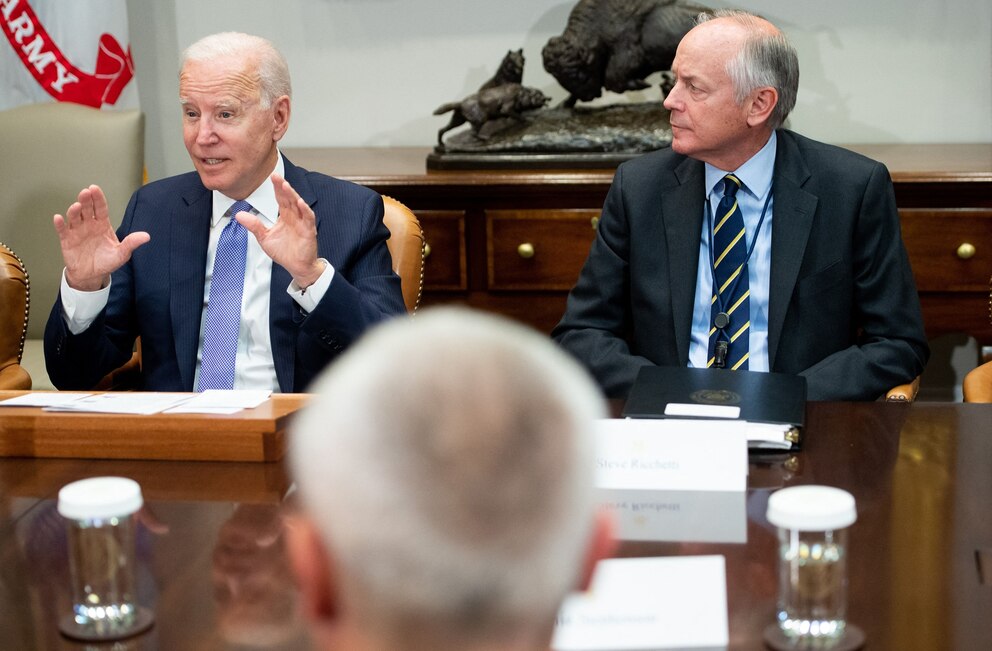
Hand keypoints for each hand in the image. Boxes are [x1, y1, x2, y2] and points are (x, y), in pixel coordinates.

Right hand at [53, 185, 149, 291]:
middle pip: (87, 209)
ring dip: (74, 211)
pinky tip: (58, 218)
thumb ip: (131, 243)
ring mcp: (77, 231)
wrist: (92, 275)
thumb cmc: (107, 262)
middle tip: (86, 192)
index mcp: (103, 224)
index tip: (94, 188)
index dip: (98, 198)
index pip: (100, 208)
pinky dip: (59, 224)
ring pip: (74, 217)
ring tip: (76, 206)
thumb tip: (147, 236)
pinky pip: (63, 230)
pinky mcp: (67, 240)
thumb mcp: (122, 253)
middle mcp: (89, 224)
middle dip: (86, 200)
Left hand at [236, 173, 324, 288]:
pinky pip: (308, 218)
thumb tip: (239, 214)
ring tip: (285, 186)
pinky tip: (300, 202)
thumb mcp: (264, 237)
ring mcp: (302, 223)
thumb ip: (254, 225)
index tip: (272, 177)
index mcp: (285, 217)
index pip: (281, 199)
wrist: (297, 267)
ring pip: (299, 205)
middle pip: (289, 198)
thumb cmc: (285, 252)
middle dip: (283, 187)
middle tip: (276, 176)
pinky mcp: (309, 231)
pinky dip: (305, 210)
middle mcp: (294, 217)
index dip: (276, 188)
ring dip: (293, 195)